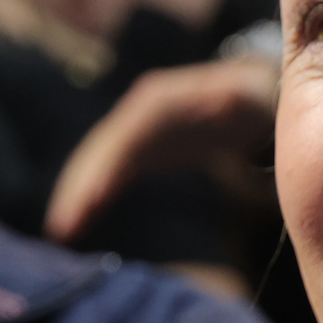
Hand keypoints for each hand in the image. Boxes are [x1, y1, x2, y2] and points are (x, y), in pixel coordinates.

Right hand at [45, 55, 278, 241]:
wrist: (258, 91)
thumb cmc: (261, 98)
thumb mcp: (254, 96)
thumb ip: (240, 99)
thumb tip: (226, 100)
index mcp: (163, 102)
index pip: (126, 134)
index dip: (106, 164)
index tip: (91, 197)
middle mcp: (139, 113)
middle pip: (101, 149)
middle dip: (80, 185)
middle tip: (62, 225)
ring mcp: (134, 131)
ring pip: (97, 162)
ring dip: (77, 195)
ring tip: (61, 231)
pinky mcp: (138, 151)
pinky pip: (107, 175)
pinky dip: (91, 197)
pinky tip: (74, 226)